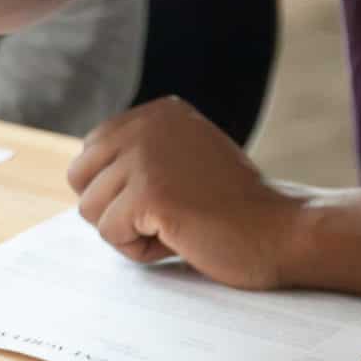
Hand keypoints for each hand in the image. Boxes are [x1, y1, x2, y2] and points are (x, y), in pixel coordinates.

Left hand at [68, 97, 309, 289]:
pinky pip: (110, 233)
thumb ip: (139, 155)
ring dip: (129, 232)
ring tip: (178, 224)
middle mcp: (147, 123)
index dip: (119, 191)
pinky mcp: (149, 192)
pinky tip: (180, 238)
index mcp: (156, 111)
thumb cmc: (233, 209)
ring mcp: (146, 155)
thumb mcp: (183, 161)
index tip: (170, 195)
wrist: (281, 232)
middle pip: (80, 179)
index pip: (90, 153)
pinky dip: (140, 249)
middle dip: (113, 209)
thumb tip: (78, 174)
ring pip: (90, 210)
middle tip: (167, 215)